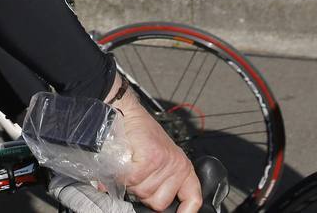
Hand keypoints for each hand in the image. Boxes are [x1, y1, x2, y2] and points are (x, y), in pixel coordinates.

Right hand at [113, 85, 201, 212]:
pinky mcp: (151, 158)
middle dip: (143, 193)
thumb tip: (149, 207)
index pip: (193, 199)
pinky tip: (126, 160)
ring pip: (142, 193)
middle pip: (158, 203)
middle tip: (137, 172)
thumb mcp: (157, 159)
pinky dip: (123, 175)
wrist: (127, 113)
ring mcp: (165, 163)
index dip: (186, 212)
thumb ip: (158, 182)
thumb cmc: (139, 136)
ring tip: (131, 163)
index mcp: (182, 168)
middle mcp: (178, 166)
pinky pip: (133, 180)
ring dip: (130, 183)